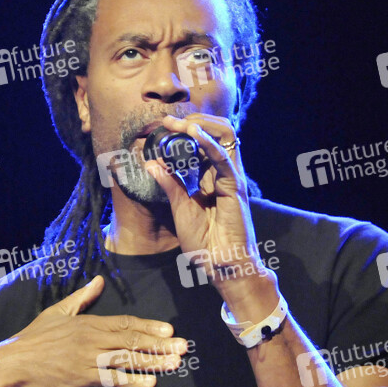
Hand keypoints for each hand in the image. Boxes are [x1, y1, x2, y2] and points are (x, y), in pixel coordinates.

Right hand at [0, 276, 187, 386]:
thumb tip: (98, 280)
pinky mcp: (81, 380)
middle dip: (160, 344)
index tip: (170, 330)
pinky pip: (111, 380)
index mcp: (87, 323)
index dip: (149, 327)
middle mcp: (91, 340)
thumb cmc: (32, 339)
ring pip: (127, 359)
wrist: (10, 367)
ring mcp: (87, 360)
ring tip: (175, 364)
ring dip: (153, 362)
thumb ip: (81, 298)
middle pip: (132, 340)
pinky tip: (150, 383)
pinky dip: (131, 381)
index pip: (125, 323)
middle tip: (184, 348)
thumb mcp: (57, 312)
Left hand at [144, 114, 278, 320]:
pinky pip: (223, 158)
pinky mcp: (235, 186)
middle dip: (193, 121)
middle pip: (216, 132)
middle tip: (169, 121)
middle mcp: (222, 173)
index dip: (183, 131)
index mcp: (209, 177)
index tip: (161, 126)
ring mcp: (231, 177)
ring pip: (225, 135)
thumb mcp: (180, 208)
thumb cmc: (205, 242)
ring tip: (180, 123)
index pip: (201, 143)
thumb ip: (170, 184)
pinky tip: (193, 133)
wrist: (222, 265)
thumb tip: (151, 163)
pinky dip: (208, 142)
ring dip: (201, 124)